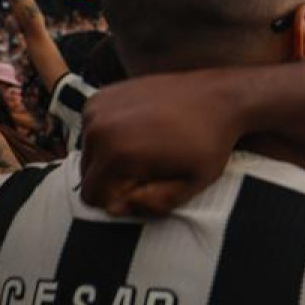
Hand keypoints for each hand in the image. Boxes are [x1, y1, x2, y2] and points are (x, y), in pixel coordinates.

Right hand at [80, 71, 245, 214]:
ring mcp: (97, 107)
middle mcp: (99, 127)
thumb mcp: (191, 185)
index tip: (147, 187)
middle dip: (113, 179)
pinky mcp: (100, 95)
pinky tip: (140, 130)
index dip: (120, 199)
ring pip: (89, 152)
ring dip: (111, 158)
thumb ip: (152, 204)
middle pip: (87, 174)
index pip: (92, 197)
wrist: (218, 97)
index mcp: (117, 153)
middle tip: (150, 168)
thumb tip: (114, 208)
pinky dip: (110, 136)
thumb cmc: (209, 143)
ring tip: (147, 148)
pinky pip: (92, 131)